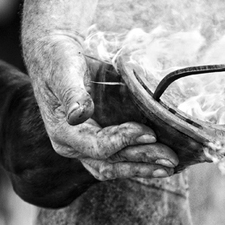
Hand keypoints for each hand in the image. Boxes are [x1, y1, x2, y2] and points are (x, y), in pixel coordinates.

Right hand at [25, 31, 178, 180]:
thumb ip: (72, 94)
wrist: (53, 55)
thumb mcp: (63, 70)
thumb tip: (79, 115)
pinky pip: (118, 159)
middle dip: (142, 161)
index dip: (125, 141)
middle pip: (111, 162)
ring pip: (115, 167)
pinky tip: (159, 162)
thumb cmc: (58, 59)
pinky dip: (139, 162)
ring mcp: (85, 146)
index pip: (99, 146)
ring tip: (170, 168)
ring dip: (143, 168)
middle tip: (171, 160)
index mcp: (63, 132)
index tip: (150, 134)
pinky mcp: (97, 141)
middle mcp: (73, 146)